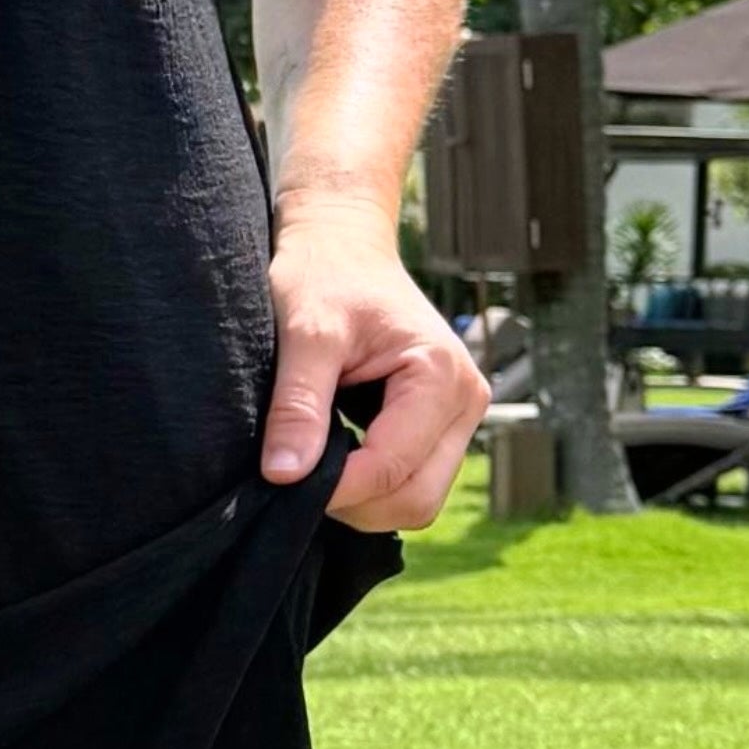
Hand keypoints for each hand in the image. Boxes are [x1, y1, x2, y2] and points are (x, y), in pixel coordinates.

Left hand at [262, 189, 487, 532]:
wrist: (343, 246)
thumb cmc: (324, 274)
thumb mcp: (303, 331)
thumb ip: (297, 403)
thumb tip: (284, 475)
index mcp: (440, 375)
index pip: (392, 468)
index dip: (336, 489)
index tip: (282, 479)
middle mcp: (466, 400)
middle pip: (417, 500)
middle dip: (355, 502)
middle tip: (296, 476)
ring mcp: (461, 415)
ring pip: (418, 499)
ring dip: (363, 498)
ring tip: (314, 461)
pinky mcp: (443, 424)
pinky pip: (414, 480)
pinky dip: (372, 485)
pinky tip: (334, 456)